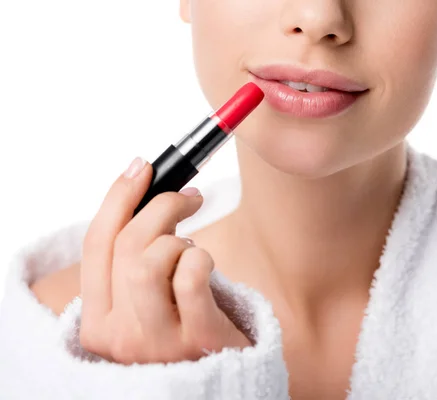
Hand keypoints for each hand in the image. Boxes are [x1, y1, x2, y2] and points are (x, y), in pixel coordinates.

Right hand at [78, 157, 250, 364]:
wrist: (224, 378)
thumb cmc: (186, 326)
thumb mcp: (148, 298)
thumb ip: (135, 255)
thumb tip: (143, 178)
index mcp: (97, 321)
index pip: (95, 244)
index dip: (118, 198)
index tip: (142, 166)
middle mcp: (117, 337)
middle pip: (126, 246)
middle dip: (161, 207)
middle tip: (190, 198)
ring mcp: (154, 343)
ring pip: (150, 259)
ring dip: (180, 239)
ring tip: (195, 248)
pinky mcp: (196, 341)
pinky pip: (190, 275)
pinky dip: (202, 258)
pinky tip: (209, 268)